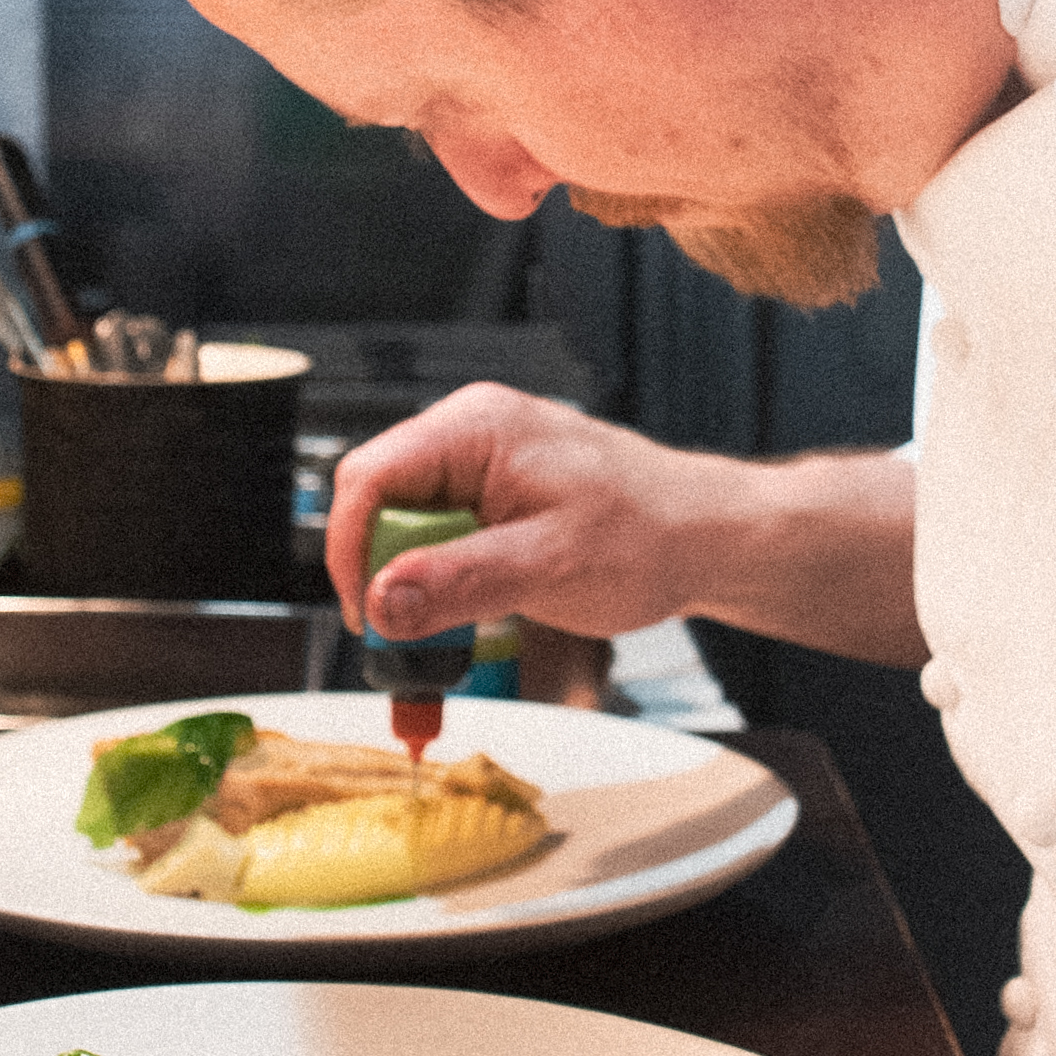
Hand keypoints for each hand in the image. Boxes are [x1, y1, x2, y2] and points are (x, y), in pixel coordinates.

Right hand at [323, 385, 739, 639]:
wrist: (704, 536)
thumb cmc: (648, 537)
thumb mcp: (550, 567)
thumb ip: (461, 581)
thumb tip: (382, 601)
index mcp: (475, 428)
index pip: (368, 477)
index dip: (350, 549)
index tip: (368, 613)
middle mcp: (469, 431)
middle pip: (377, 497)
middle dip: (384, 565)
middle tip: (416, 627)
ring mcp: (480, 458)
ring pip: (403, 517)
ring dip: (416, 572)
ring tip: (464, 613)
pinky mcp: (491, 489)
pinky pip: (436, 527)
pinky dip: (442, 570)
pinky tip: (479, 596)